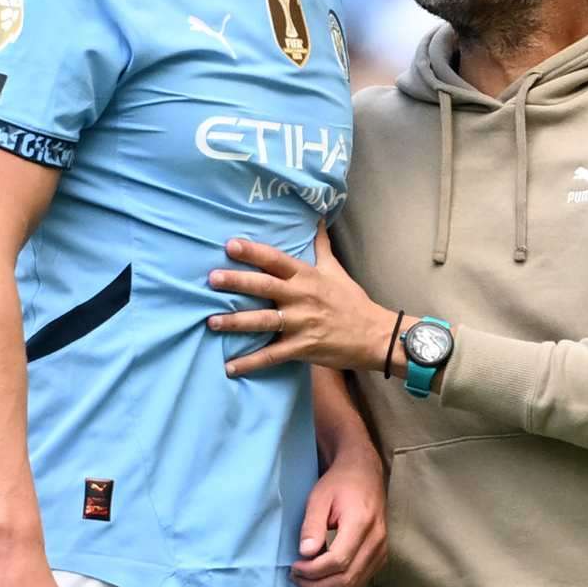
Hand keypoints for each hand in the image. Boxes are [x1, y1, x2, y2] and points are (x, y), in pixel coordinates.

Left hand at [208, 226, 396, 376]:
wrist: (376, 334)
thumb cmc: (352, 301)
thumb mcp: (336, 270)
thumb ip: (321, 246)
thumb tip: (317, 220)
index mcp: (307, 277)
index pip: (276, 260)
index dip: (253, 252)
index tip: (230, 245)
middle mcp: (302, 297)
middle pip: (264, 287)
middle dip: (237, 282)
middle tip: (211, 278)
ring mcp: (301, 324)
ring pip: (263, 321)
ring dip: (235, 322)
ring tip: (211, 322)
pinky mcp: (302, 348)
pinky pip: (272, 356)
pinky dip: (250, 362)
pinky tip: (230, 367)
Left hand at [292, 446, 387, 586]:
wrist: (364, 473)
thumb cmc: (339, 482)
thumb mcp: (319, 498)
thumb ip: (312, 525)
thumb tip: (305, 553)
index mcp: (361, 522)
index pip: (338, 561)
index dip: (313, 571)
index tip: (294, 567)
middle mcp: (376, 539)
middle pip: (347, 579)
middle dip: (317, 585)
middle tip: (296, 577)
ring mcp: (382, 549)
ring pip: (355, 585)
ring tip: (307, 578)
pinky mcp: (381, 555)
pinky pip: (361, 580)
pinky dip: (340, 584)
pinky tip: (323, 575)